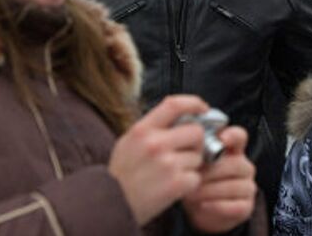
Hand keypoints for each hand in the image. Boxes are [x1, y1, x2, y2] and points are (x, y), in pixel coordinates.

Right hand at [109, 95, 208, 224]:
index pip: (175, 104)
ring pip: (198, 157)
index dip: (194, 103)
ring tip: (171, 174)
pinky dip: (189, 184)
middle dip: (196, 143)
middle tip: (186, 153)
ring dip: (191, 166)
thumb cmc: (121, 175)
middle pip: (196, 132)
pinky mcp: (176, 184)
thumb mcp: (128, 142)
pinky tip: (174, 187)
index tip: (203, 109)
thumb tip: (184, 116)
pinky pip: (196, 177)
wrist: (108, 207)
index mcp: (142, 130)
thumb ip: (153, 128)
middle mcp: (155, 143)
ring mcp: (167, 164)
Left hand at [183, 126, 256, 232]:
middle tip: (190, 179)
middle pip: (233, 164)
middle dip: (208, 173)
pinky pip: (234, 206)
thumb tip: (191, 151)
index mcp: (233, 152)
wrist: (200, 211)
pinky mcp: (246, 207)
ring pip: (232, 187)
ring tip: (192, 194)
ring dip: (208, 191)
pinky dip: (216, 206)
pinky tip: (203, 205)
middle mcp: (244, 167)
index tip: (222, 139)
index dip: (232, 136)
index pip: (239, 137)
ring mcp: (248, 187)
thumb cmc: (198, 183)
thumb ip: (198, 155)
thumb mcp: (196, 167)